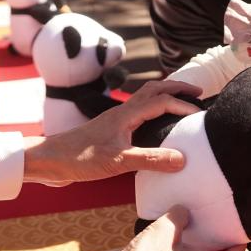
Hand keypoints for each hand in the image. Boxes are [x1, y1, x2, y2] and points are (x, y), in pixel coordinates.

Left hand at [23, 80, 202, 184]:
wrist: (49, 160)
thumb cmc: (79, 159)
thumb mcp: (118, 162)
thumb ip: (151, 159)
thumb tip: (182, 159)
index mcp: (126, 114)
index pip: (162, 101)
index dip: (183, 105)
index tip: (201, 115)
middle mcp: (122, 112)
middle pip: (154, 90)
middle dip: (177, 88)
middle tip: (199, 93)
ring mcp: (115, 121)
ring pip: (145, 99)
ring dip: (165, 96)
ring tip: (181, 103)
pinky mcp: (110, 132)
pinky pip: (137, 113)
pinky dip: (153, 112)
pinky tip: (156, 127)